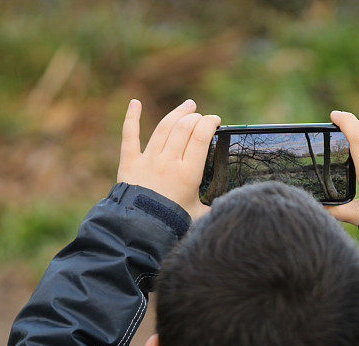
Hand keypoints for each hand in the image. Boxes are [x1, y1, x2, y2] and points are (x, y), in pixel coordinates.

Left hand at [117, 99, 220, 220]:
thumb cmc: (172, 223)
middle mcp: (168, 162)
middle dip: (195, 117)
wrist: (139, 230)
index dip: (209, 123)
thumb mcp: (199, 215)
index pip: (200, 136)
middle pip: (183, 127)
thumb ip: (213, 206)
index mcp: (188, 173)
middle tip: (201, 117)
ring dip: (177, 113)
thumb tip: (229, 205)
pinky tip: (134, 102)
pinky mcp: (130, 162)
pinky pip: (130, 135)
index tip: (215, 121)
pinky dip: (131, 117)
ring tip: (187, 106)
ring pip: (164, 127)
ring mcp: (148, 160)